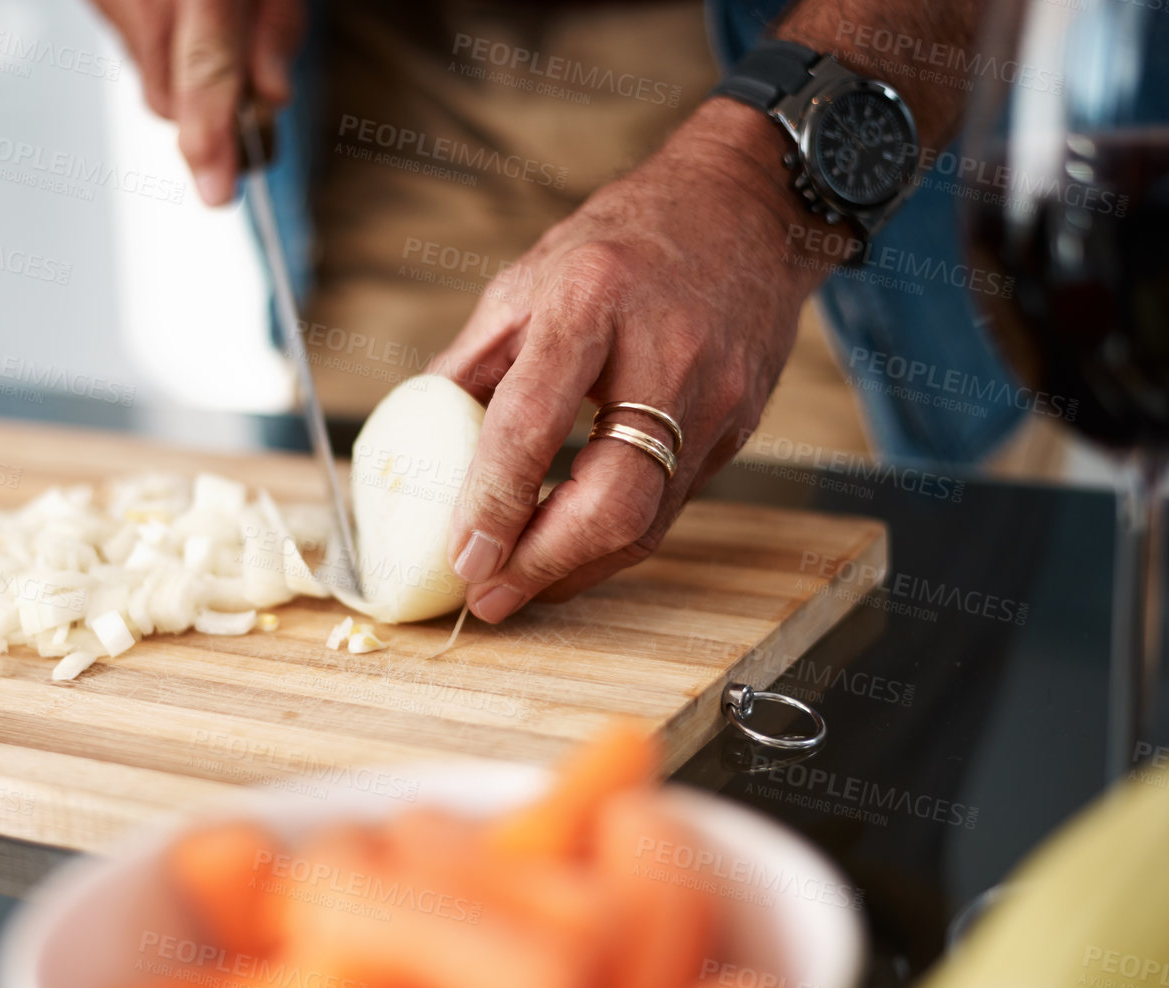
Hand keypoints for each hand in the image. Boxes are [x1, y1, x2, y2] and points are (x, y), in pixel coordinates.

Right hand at [88, 0, 303, 204]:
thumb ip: (278, 24)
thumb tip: (271, 96)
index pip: (203, 61)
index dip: (212, 128)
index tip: (218, 186)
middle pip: (165, 92)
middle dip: (207, 116)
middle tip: (251, 111)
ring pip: (146, 75)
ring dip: (182, 73)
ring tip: (214, 17)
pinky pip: (128, 40)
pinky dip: (159, 41)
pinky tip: (179, 7)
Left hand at [435, 99, 833, 622]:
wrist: (749, 209)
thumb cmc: (625, 239)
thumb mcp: (528, 280)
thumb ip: (473, 366)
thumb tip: (419, 444)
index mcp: (591, 302)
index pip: (532, 425)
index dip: (494, 504)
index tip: (461, 558)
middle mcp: (665, 355)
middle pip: (611, 500)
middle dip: (542, 564)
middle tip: (488, 597)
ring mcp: (715, 398)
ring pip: (647, 522)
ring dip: (575, 568)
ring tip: (519, 587)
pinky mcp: (739, 429)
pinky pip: (669, 508)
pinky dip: (612, 539)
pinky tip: (569, 548)